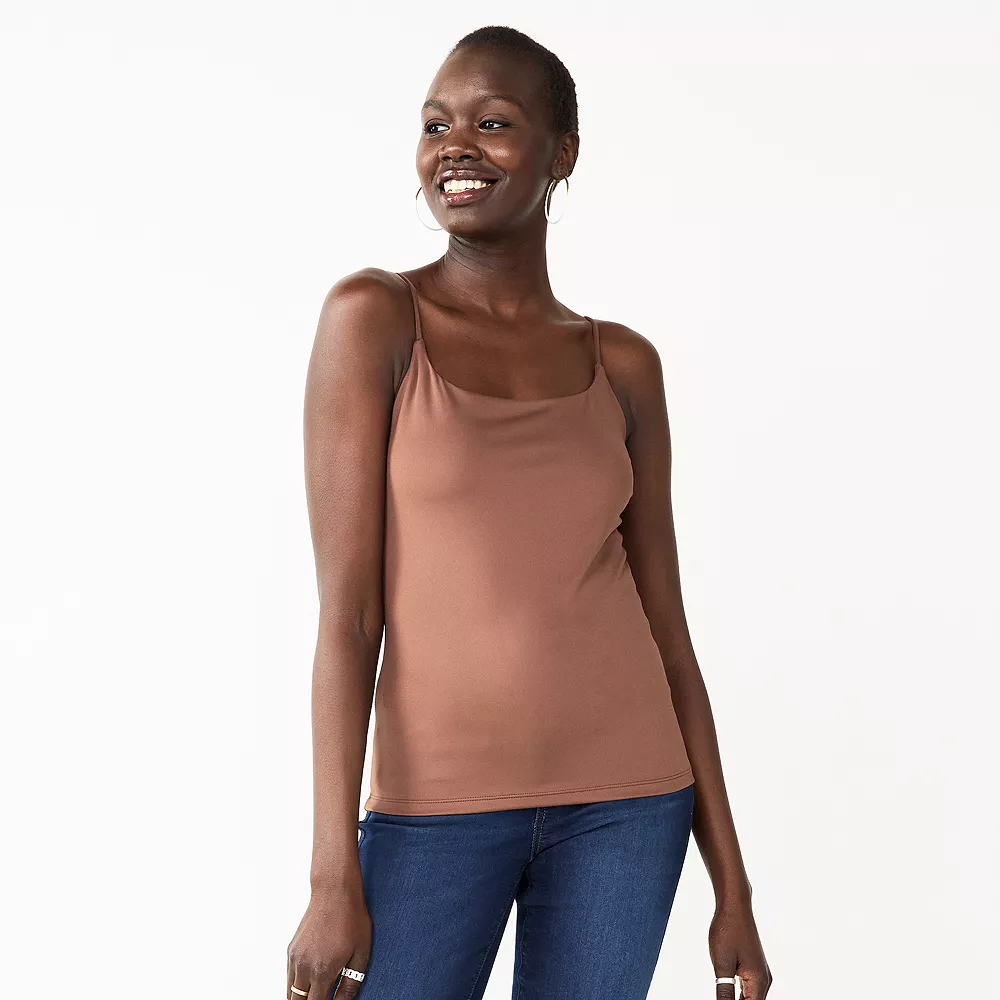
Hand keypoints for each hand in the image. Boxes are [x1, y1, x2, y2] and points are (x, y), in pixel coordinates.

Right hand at [287, 882, 371, 998]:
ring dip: (301, 997)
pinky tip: (310, 982)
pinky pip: (289, 976)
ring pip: (290, 991)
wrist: (334, 891)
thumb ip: (351, 984)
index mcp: (322, 970)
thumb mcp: (360, 953)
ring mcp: (295, 957)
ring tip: (316, 993)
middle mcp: (304, 966)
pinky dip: (296, 984)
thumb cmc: (351, 918)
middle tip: (323, 997)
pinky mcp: (291, 949)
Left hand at [709, 894, 771, 999]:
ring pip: (750, 998)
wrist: (734, 906)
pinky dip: (738, 994)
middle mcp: (763, 981)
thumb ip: (724, 992)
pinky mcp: (754, 967)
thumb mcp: (722, 965)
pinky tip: (727, 993)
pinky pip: (748, 988)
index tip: (722, 998)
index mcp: (758, 982)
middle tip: (721, 993)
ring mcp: (760, 973)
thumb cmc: (728, 931)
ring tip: (722, 993)